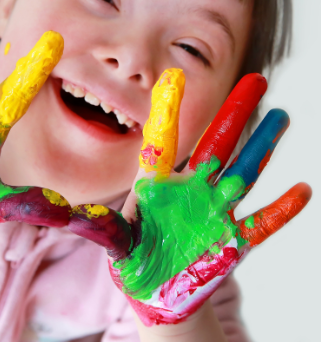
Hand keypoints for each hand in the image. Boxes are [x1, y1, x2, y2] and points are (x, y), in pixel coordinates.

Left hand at [69, 69, 310, 324]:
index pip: (163, 141)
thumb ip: (104, 227)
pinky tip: (302, 190)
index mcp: (157, 185)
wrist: (155, 289)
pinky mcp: (232, 240)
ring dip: (263, 147)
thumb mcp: (117, 241)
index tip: (173, 76)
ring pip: (243, 172)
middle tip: (255, 80)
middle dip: (235, 113)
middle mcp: (190, 190)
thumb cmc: (132, 258)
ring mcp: (213, 212)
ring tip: (281, 117)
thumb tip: (69, 214)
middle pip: (216, 144)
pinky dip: (281, 209)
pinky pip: (261, 223)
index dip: (167, 111)